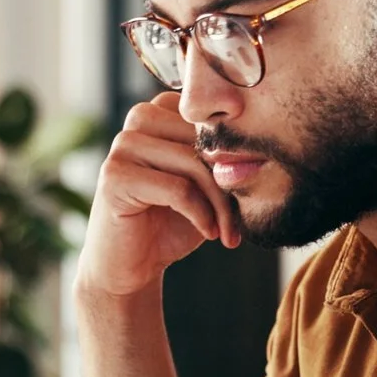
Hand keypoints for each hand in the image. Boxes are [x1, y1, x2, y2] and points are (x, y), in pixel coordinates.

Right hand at [79, 95, 237, 298]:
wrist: (133, 264)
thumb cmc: (171, 222)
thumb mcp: (206, 185)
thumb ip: (223, 159)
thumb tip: (262, 147)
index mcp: (162, 111)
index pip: (212, 119)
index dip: (236, 154)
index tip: (251, 189)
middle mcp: (139, 119)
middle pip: (203, 139)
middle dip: (229, 182)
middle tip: (240, 218)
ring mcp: (123, 146)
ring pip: (193, 163)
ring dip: (219, 203)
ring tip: (226, 230)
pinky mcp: (115, 176)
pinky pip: (178, 189)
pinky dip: (201, 215)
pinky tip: (209, 233)